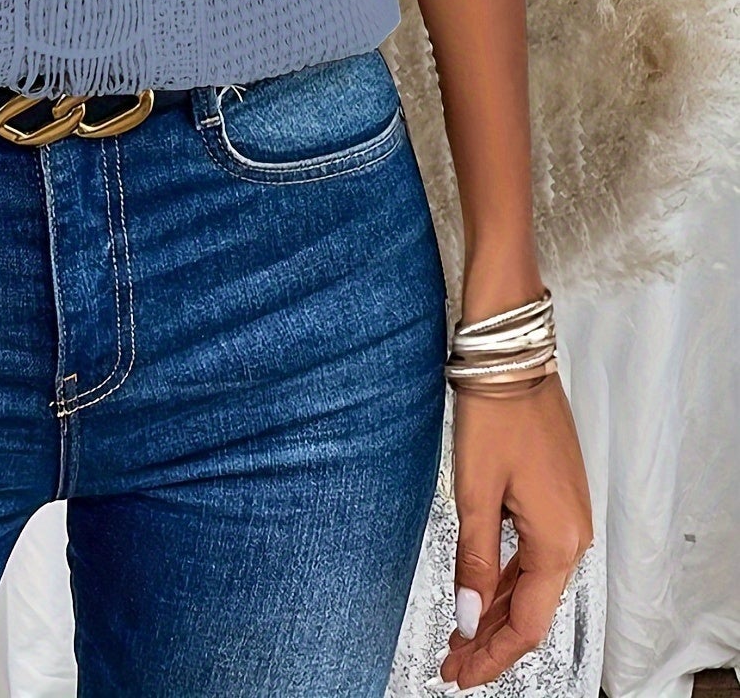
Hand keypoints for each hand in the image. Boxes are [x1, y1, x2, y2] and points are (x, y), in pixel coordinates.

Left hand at [438, 371, 592, 689]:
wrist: (510, 358)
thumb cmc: (495, 415)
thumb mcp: (475, 493)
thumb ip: (473, 561)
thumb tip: (468, 619)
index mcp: (558, 541)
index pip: (525, 623)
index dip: (491, 655)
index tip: (458, 674)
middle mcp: (572, 534)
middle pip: (530, 609)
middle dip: (489, 640)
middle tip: (451, 664)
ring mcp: (567, 515)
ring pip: (530, 583)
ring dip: (495, 611)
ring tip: (459, 637)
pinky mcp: (556, 498)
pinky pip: (532, 555)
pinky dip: (505, 578)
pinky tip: (480, 591)